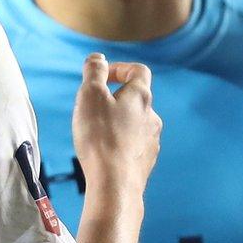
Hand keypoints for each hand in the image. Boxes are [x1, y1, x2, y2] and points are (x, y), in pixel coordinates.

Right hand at [70, 55, 160, 193]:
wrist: (115, 184)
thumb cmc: (101, 137)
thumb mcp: (90, 95)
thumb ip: (94, 71)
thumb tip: (98, 58)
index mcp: (141, 97)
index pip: (139, 70)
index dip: (120, 68)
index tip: (103, 76)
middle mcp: (152, 117)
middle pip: (135, 99)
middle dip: (114, 99)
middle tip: (91, 108)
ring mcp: (152, 141)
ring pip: (134, 124)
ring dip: (117, 123)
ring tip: (95, 134)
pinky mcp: (146, 162)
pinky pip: (133, 146)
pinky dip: (120, 144)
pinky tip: (104, 154)